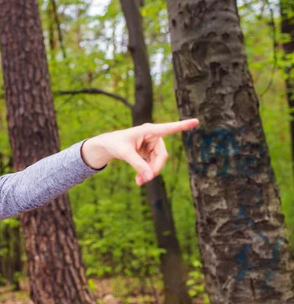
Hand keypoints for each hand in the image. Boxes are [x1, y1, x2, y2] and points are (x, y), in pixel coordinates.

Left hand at [83, 118, 198, 185]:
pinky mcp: (149, 152)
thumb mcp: (125, 154)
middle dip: (155, 169)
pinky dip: (147, 173)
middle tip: (144, 181)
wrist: (108, 146)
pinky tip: (139, 180)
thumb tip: (151, 177)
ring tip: (139, 182)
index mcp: (148, 130)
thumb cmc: (116, 144)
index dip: (182, 126)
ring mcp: (152, 145)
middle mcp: (153, 136)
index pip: (168, 128)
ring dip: (150, 173)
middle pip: (162, 155)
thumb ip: (138, 165)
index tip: (196, 121)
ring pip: (158, 162)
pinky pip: (153, 165)